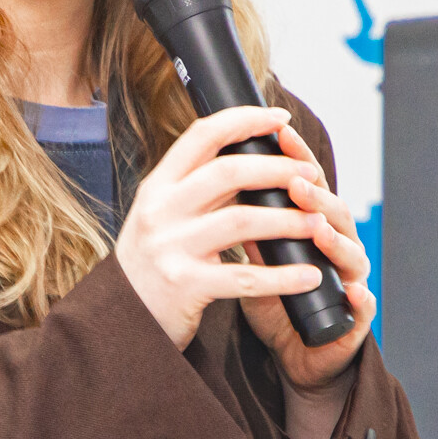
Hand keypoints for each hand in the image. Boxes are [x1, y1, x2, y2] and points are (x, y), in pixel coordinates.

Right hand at [115, 106, 373, 375]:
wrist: (120, 321)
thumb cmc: (154, 263)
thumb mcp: (164, 216)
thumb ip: (201, 190)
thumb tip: (256, 159)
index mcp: (157, 186)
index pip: (202, 135)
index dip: (245, 120)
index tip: (279, 118)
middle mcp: (160, 210)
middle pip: (228, 172)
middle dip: (278, 169)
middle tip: (311, 175)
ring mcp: (170, 248)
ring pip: (241, 221)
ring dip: (288, 220)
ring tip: (317, 223)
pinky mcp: (185, 286)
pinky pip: (245, 277)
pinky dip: (283, 276)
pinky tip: (309, 275)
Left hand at [236, 119, 373, 389]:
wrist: (296, 354)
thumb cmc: (275, 300)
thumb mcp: (253, 259)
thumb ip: (245, 226)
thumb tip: (217, 183)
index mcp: (314, 225)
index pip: (309, 183)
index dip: (296, 158)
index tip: (278, 132)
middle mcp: (338, 246)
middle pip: (334, 211)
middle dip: (316, 196)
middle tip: (295, 182)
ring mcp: (351, 280)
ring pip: (352, 254)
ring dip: (335, 240)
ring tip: (317, 228)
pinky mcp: (356, 319)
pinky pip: (363, 308)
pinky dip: (360, 300)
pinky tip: (354, 293)